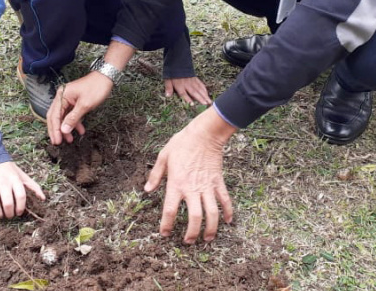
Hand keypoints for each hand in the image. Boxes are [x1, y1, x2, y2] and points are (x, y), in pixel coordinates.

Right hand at [0, 162, 45, 218]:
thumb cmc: (8, 169)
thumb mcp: (22, 175)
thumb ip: (33, 186)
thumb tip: (43, 198)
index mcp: (15, 180)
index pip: (21, 196)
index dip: (21, 207)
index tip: (19, 212)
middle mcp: (3, 183)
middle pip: (8, 203)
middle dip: (10, 213)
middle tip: (10, 215)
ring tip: (0, 216)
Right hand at [47, 72, 112, 144]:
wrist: (106, 77)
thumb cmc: (96, 88)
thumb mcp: (85, 105)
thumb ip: (73, 118)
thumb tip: (63, 130)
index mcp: (62, 96)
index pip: (54, 116)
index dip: (54, 130)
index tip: (56, 141)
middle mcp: (62, 97)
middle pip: (55, 116)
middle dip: (57, 130)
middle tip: (58, 142)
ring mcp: (68, 99)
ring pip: (63, 116)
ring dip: (66, 128)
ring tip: (70, 139)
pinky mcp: (75, 101)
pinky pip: (71, 114)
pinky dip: (75, 122)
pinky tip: (80, 130)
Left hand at [144, 107, 235, 243]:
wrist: (204, 134)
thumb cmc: (182, 143)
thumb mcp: (163, 156)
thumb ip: (155, 175)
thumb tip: (147, 190)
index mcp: (176, 183)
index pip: (170, 210)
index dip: (167, 225)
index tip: (165, 233)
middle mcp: (192, 189)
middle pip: (194, 217)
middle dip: (192, 233)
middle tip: (188, 241)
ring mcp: (207, 187)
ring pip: (212, 213)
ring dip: (211, 228)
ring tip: (208, 239)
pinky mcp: (218, 182)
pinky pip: (225, 200)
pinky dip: (228, 212)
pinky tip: (228, 222)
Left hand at [164, 76, 211, 104]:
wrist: (178, 63)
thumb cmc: (172, 74)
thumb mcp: (168, 80)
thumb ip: (168, 88)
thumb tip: (167, 96)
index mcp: (180, 86)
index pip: (184, 94)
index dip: (188, 99)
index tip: (192, 104)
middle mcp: (187, 84)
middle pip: (194, 92)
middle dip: (200, 98)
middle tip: (206, 104)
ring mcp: (192, 81)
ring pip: (199, 89)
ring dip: (205, 95)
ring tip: (209, 101)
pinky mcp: (195, 79)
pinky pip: (201, 84)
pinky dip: (204, 89)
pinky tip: (207, 94)